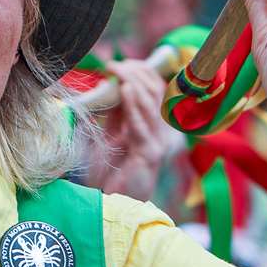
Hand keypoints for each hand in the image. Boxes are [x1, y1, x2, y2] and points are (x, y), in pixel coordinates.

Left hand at [88, 59, 170, 200]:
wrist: (109, 203)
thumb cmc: (108, 173)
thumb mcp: (109, 135)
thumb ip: (114, 113)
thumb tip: (108, 84)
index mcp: (150, 125)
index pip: (154, 89)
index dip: (141, 72)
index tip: (119, 63)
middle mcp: (158, 132)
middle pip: (156, 92)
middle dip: (137, 74)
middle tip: (117, 65)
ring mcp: (156, 143)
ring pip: (152, 105)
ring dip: (135, 84)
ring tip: (121, 71)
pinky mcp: (149, 155)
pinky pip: (143, 125)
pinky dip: (134, 106)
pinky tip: (126, 91)